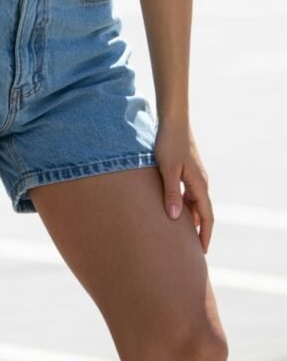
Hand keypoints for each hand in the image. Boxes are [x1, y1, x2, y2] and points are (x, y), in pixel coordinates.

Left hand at [154, 118, 213, 253]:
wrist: (172, 121)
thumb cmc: (168, 143)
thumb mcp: (167, 169)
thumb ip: (171, 193)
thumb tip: (174, 218)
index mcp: (199, 184)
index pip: (207, 216)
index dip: (204, 235)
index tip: (201, 253)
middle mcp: (200, 182)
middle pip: (203, 212)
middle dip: (199, 231)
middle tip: (192, 250)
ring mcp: (194, 176)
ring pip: (195, 203)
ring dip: (191, 219)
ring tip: (183, 235)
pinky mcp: (187, 170)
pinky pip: (189, 194)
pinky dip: (185, 206)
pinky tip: (174, 210)